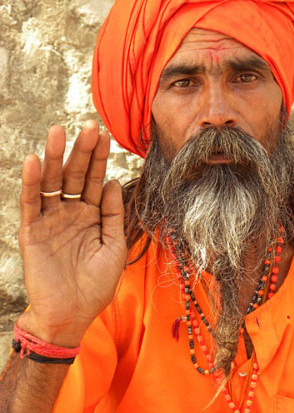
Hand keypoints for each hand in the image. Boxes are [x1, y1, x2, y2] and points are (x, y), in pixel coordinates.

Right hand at [17, 121, 125, 346]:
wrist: (71, 315)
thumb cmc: (96, 284)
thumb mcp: (114, 246)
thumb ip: (114, 214)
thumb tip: (114, 181)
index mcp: (92, 215)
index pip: (96, 180)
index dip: (100, 159)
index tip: (105, 135)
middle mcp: (71, 213)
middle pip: (75, 175)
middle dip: (81, 151)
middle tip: (87, 126)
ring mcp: (51, 220)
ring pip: (52, 183)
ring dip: (54, 158)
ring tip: (58, 131)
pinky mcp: (32, 232)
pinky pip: (31, 204)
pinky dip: (31, 183)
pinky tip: (33, 162)